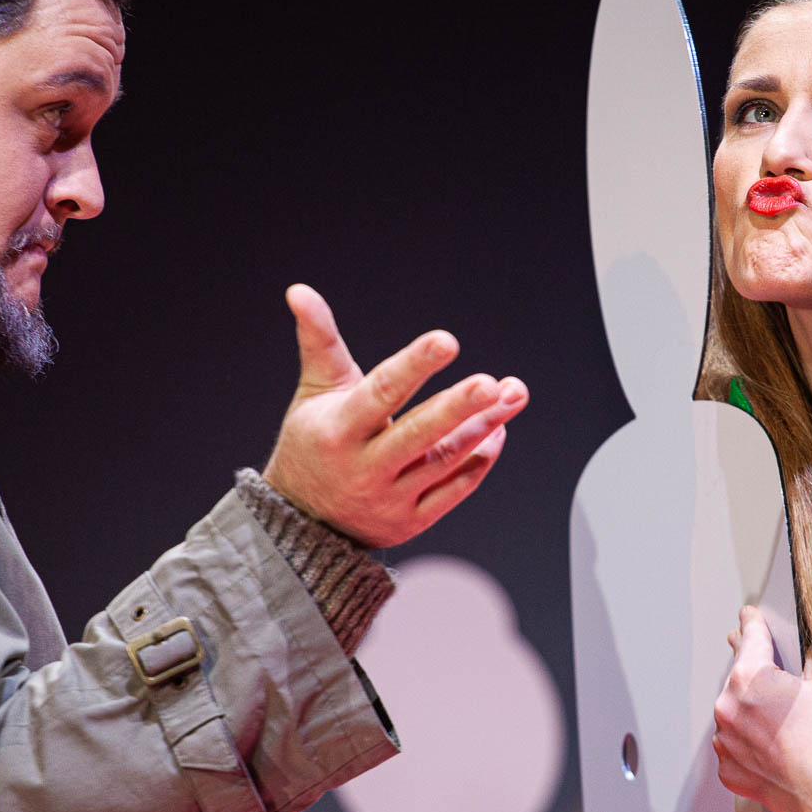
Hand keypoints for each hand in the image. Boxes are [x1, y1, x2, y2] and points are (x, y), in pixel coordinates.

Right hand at [260, 284, 528, 547]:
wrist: (303, 522)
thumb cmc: (314, 440)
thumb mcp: (314, 390)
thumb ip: (318, 338)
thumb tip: (299, 290)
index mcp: (338, 429)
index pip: (382, 392)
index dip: (414, 365)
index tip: (446, 340)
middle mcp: (364, 467)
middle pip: (419, 434)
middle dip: (458, 408)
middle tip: (492, 383)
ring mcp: (389, 498)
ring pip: (443, 460)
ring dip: (482, 427)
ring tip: (512, 394)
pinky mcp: (410, 521)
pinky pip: (452, 491)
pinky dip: (478, 462)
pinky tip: (498, 431)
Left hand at [713, 606, 811, 811]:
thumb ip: (807, 663)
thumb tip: (808, 654)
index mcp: (748, 677)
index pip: (749, 639)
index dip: (751, 624)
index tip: (747, 617)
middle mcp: (728, 706)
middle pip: (738, 680)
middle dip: (755, 680)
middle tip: (776, 685)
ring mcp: (725, 741)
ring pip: (733, 718)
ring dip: (749, 716)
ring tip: (782, 728)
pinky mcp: (729, 771)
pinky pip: (734, 751)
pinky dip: (748, 748)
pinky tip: (773, 751)